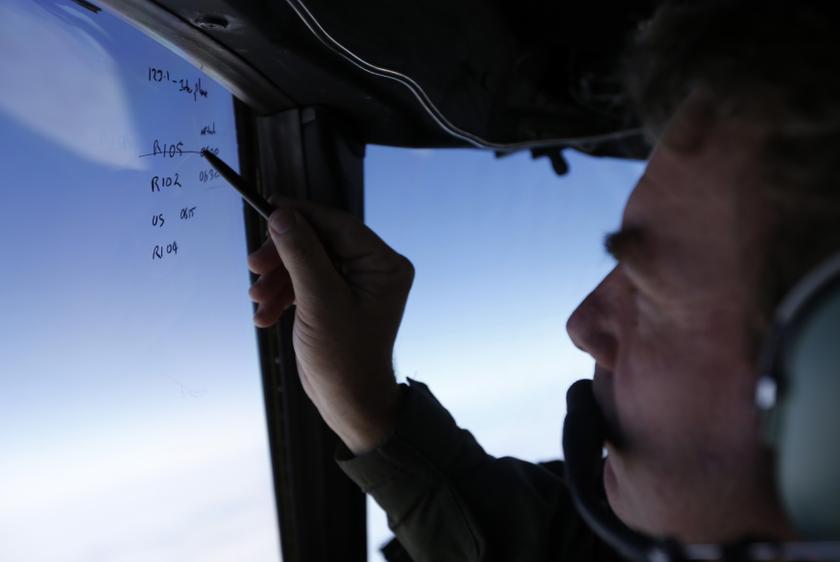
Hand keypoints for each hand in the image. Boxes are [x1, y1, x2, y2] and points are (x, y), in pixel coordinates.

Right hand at [247, 196, 413, 453]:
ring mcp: (354, 285)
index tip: (268, 208)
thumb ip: (300, 254)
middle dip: (283, 256)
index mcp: (383, 264)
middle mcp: (373, 270)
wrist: (348, 403)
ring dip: (277, 280)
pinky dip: (282, 296)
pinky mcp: (336, 299)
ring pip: (306, 263)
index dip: (301, 214)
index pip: (338, 224)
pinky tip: (265, 316)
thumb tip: (282, 215)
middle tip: (254, 266)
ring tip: (257, 300)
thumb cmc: (345, 358)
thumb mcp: (319, 301)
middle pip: (318, 242)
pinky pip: (304, 284)